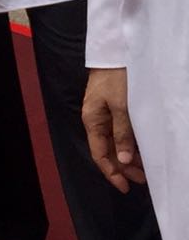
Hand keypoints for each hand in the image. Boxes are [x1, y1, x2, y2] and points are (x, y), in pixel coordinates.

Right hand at [82, 67, 145, 192]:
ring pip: (116, 143)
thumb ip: (123, 133)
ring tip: (146, 168)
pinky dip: (131, 143)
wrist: (117, 52)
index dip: (112, 172)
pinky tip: (142, 150)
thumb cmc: (117, 78)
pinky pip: (121, 132)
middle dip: (124, 168)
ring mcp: (105, 115)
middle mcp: (97, 121)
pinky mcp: (115, 108)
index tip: (126, 187)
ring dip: (130, 156)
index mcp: (93, 121)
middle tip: (144, 180)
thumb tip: (124, 160)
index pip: (100, 154)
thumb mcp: (122, 106)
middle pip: (109, 151)